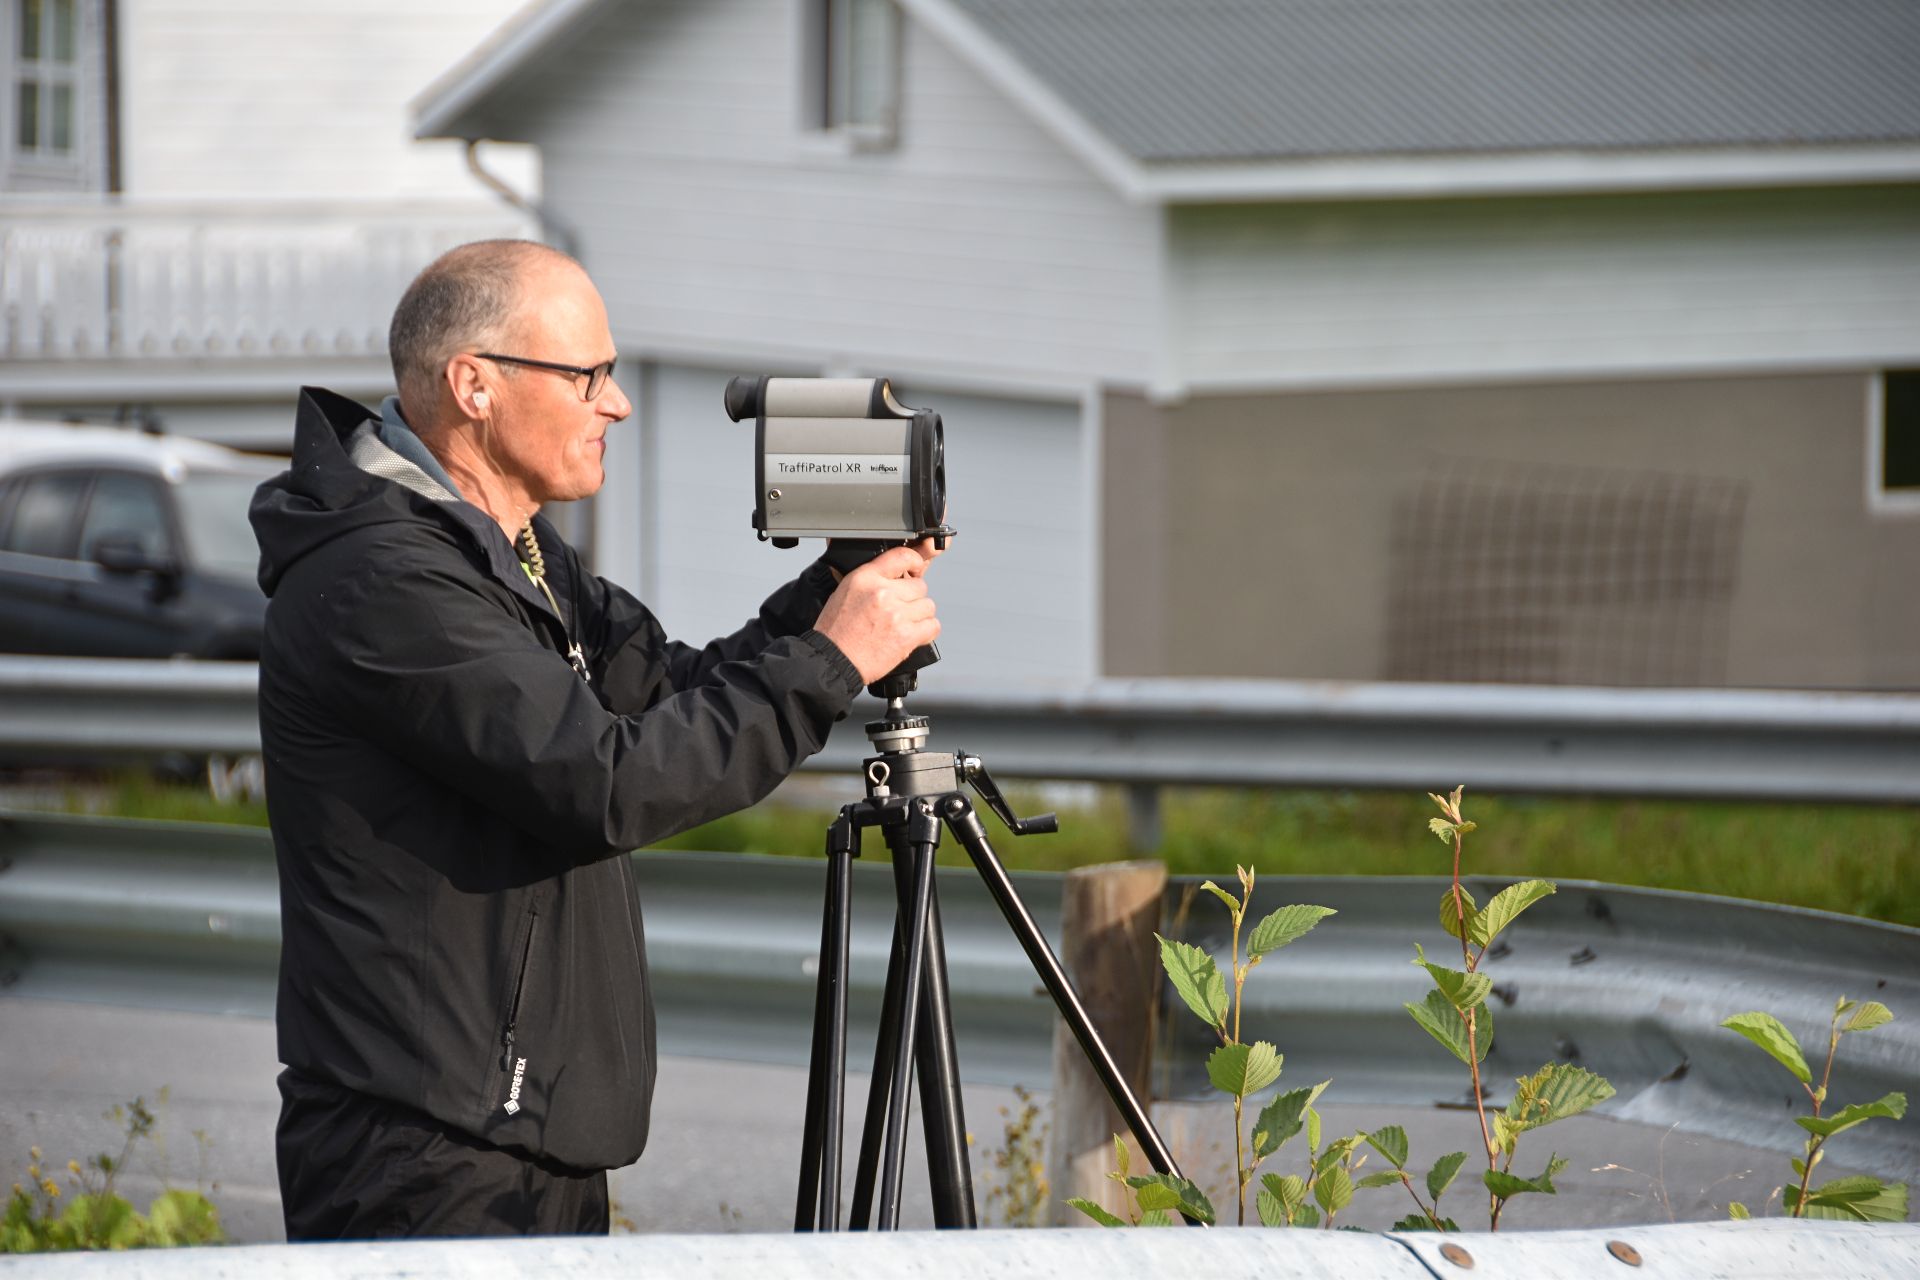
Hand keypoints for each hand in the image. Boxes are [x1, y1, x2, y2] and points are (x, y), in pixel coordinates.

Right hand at [813, 545, 940, 683]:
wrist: (834, 659)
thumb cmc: (836, 631)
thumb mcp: (846, 592)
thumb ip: (872, 580)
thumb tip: (897, 577)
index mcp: (865, 578)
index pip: (902, 556)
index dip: (914, 561)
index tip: (916, 568)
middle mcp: (882, 592)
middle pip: (919, 586)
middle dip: (912, 598)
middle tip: (898, 611)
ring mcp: (896, 614)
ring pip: (928, 606)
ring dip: (919, 616)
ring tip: (903, 625)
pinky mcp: (906, 635)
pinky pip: (932, 626)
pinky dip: (926, 631)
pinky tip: (913, 635)